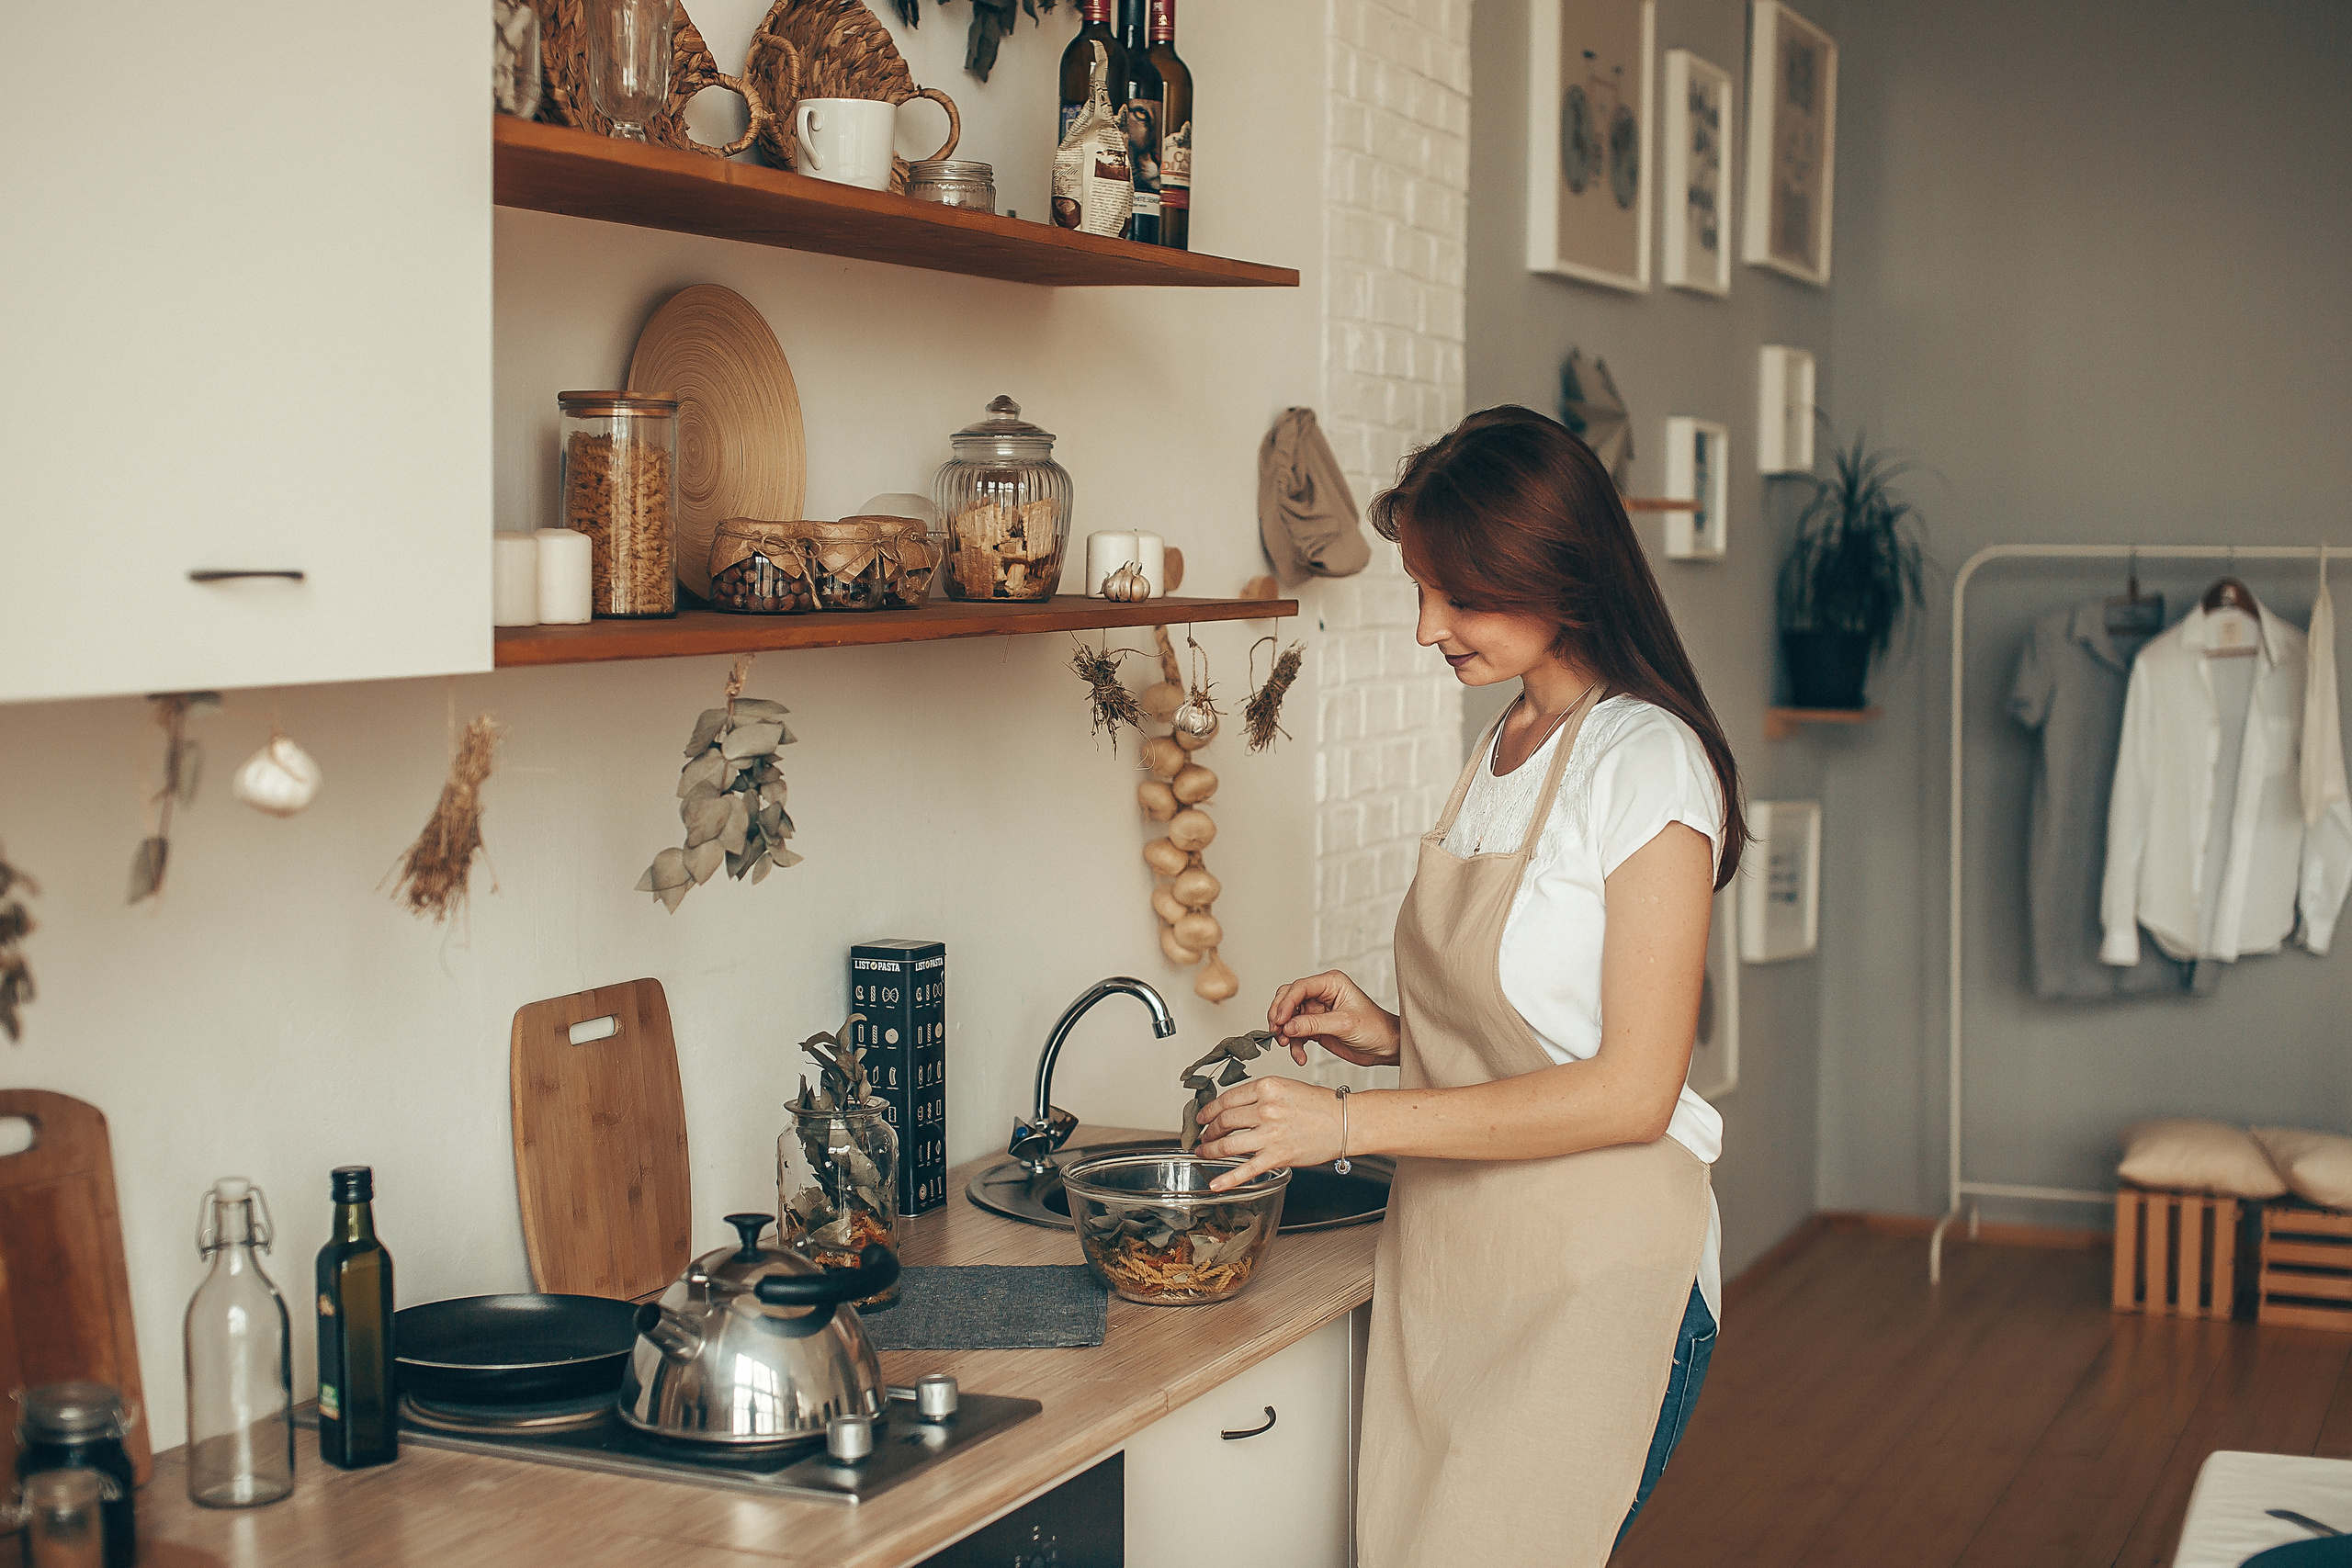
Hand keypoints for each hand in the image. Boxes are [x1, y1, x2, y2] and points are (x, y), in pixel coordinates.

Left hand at [1195, 1075, 1344, 1188]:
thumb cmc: (1321, 1105)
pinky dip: (1227, 1179)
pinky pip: (1246, 1170)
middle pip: (1223, 1121)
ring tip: (1204, 1153)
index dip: (1209, 1110)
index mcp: (1267, 1087)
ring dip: (1210, 1151)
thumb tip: (1234, 1109)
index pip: (1227, 1099)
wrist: (1346, 1122)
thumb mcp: (1286, 1087)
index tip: (1202, 1117)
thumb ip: (1260, 1096)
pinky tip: (1215, 1184)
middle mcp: (1266, 1109)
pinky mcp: (1278, 1156)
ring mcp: (1270, 1134)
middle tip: (1202, 1137)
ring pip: (1227, 1144)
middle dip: (1208, 1131)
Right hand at [1266, 971, 1399, 1067]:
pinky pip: (1296, 1034)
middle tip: (1277, 1032)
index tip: (1280, 1020)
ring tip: (1286, 1045)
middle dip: (1280, 1016)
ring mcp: (1317, 1011)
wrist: (1385, 1047)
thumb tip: (1288, 1026)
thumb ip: (1313, 1024)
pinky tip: (1300, 1056)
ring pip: (1289, 1018)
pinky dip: (1294, 1045)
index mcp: (1330, 983)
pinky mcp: (1315, 1027)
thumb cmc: (1375, 1028)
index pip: (1299, 987)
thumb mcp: (1344, 1024)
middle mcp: (1321, 994)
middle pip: (1288, 999)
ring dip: (1285, 1033)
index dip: (1286, 1003)